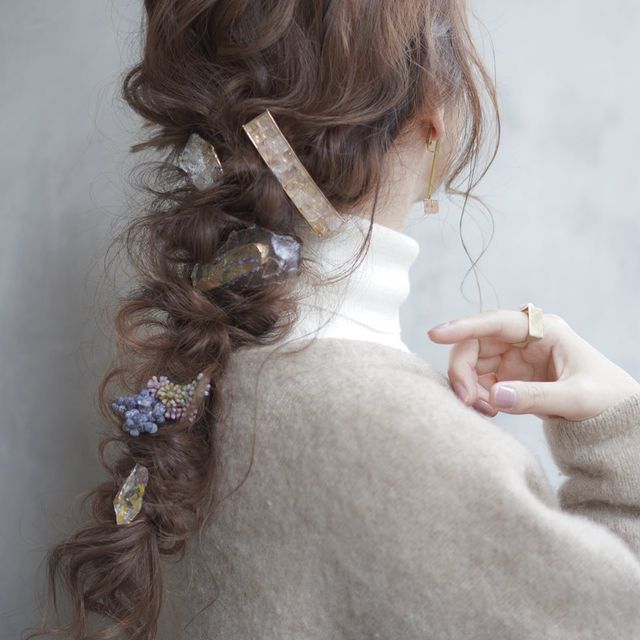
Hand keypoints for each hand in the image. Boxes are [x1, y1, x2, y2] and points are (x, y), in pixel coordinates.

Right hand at [426, 309, 639, 420]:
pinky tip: (490, 411)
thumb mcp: (577, 398)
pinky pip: (479, 381)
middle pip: (475, 344)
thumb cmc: (606, 398)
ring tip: (486, 411)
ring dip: (469, 386)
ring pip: (472, 363)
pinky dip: (477, 396)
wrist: (616, 416)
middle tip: (467, 401)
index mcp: (544, 330)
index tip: (435, 335)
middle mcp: (523, 339)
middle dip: (463, 370)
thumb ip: (537, 398)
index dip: (463, 327)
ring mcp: (513, 357)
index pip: (495, 322)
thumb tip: (495, 397)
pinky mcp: (509, 376)